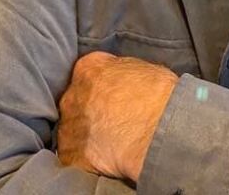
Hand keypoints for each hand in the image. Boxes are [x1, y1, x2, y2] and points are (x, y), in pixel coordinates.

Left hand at [57, 51, 177, 181]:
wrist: (159, 130)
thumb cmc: (158, 96)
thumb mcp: (141, 68)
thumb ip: (120, 72)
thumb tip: (120, 81)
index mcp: (88, 68)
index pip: (88, 72)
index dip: (101, 84)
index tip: (112, 92)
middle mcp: (72, 95)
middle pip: (76, 101)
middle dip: (90, 110)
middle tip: (113, 118)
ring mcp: (69, 127)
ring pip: (72, 130)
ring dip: (86, 136)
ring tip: (110, 142)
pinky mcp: (71, 156)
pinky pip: (74, 158)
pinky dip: (86, 160)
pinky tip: (104, 160)